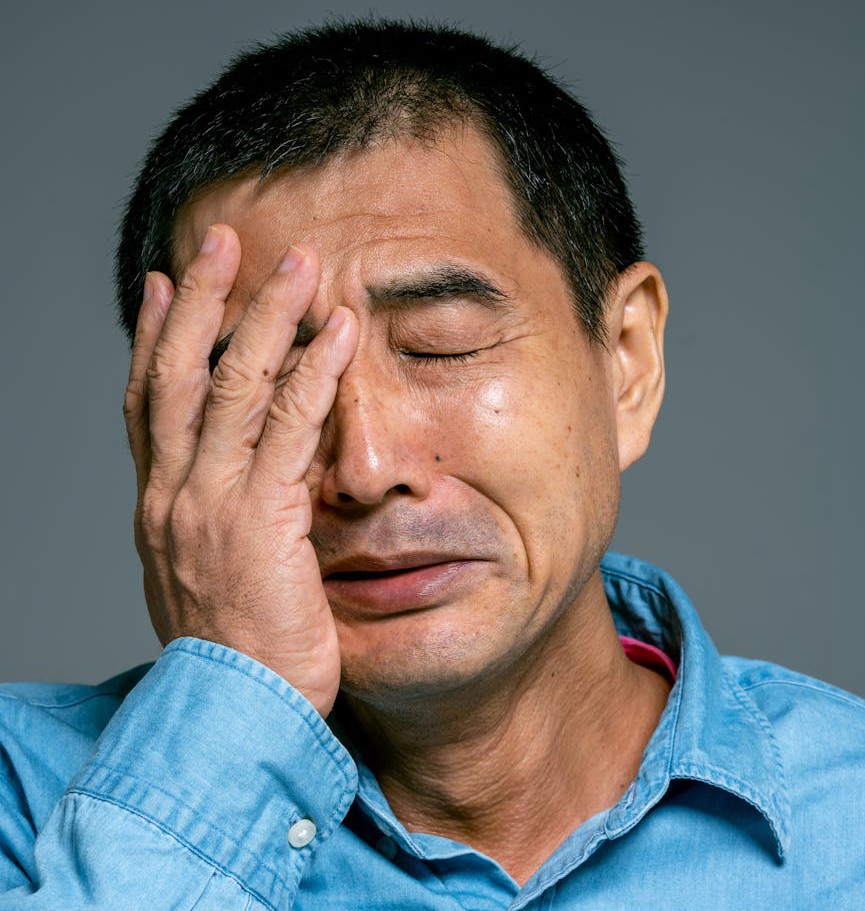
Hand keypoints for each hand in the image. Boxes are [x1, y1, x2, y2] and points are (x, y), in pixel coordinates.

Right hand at [123, 225, 357, 715]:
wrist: (235, 716)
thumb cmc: (236, 653)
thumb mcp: (208, 576)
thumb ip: (217, 519)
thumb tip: (238, 482)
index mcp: (159, 506)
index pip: (146, 403)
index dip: (150, 338)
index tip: (160, 285)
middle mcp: (171, 495)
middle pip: (176, 373)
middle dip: (199, 300)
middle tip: (220, 240)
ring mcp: (209, 505)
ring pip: (229, 386)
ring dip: (264, 316)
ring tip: (298, 265)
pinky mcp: (258, 520)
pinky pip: (287, 429)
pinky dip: (313, 374)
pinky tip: (337, 332)